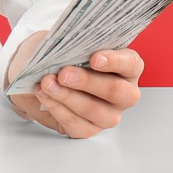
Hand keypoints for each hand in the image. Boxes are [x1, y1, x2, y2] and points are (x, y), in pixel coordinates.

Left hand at [6, 36, 142, 138]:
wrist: (42, 75)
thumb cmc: (64, 56)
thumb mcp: (68, 43)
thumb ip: (73, 44)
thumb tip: (66, 48)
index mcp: (127, 67)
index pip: (130, 63)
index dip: (114, 61)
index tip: (94, 58)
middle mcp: (123, 93)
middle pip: (115, 91)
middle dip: (87, 82)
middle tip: (64, 74)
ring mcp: (108, 114)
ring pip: (93, 110)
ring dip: (67, 96)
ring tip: (47, 83)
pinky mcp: (88, 129)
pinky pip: (75, 123)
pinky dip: (57, 108)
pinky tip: (44, 95)